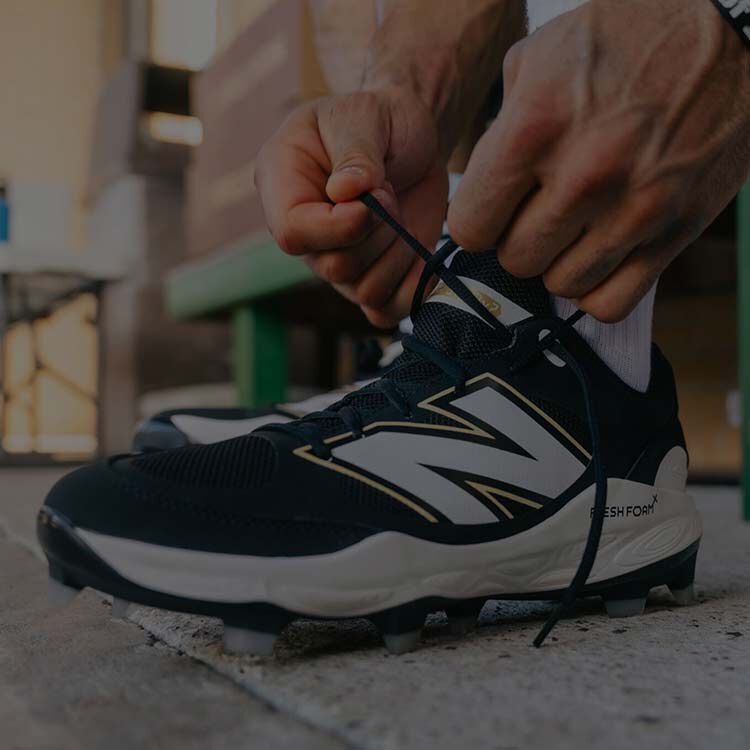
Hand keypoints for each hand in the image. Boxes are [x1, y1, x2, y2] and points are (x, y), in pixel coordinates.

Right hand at [255, 88, 447, 327]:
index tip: (375, 198)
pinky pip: (385, 311)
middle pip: (334, 267)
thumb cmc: (378, 117)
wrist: (411, 137)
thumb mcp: (364, 115)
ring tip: (399, 215)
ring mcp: (337, 261)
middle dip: (378, 232)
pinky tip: (419, 253)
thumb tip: (344, 193)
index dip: (338, 227)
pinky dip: (412, 288)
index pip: (293, 233)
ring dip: (398, 254)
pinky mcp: (371, 278)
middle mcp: (306, 234)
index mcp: (282, 186)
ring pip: (365, 291)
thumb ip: (355, 151)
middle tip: (389, 192)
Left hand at [448, 0, 749, 320]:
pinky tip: (600, 253)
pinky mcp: (676, 231)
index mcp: (536, 127)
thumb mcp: (539, 58)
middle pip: (516, 260)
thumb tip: (481, 190)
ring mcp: (634, 208)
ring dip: (560, 262)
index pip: (472, 227)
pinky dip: (598, 287)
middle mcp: (585, 174)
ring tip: (575, 226)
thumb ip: (498, 130)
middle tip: (539, 211)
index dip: (478, 222)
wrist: (727, 32)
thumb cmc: (626, 39)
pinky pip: (611, 302)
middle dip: (519, 239)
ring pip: (561, 285)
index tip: (494, 211)